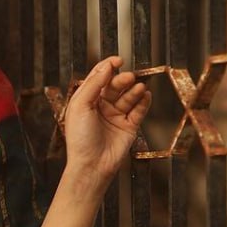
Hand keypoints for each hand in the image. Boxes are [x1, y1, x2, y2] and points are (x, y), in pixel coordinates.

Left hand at [62, 56, 151, 183]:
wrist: (91, 165)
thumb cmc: (80, 139)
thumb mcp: (80, 106)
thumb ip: (93, 84)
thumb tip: (106, 66)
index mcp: (87, 100)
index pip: (99, 78)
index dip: (108, 67)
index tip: (118, 60)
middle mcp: (102, 107)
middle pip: (115, 85)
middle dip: (123, 79)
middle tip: (128, 77)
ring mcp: (116, 116)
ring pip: (128, 96)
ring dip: (134, 90)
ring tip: (139, 87)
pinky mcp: (129, 127)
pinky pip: (139, 110)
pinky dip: (144, 102)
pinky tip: (146, 96)